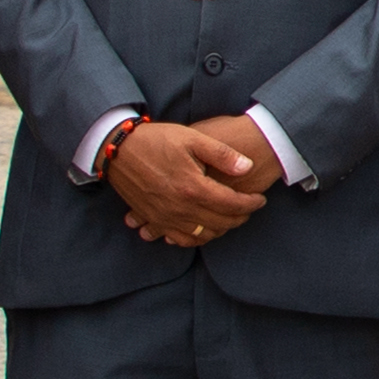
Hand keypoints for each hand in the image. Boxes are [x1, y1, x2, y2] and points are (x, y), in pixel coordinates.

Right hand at [109, 113, 276, 249]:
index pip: (232, 204)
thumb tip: (248, 166)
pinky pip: (178, 239)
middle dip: (239, 218)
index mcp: (194, 188)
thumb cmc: (157, 140)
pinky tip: (201, 229)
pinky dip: (194, 238)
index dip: (251, 204)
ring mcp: (165, 218)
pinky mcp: (153, 220)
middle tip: (248, 209)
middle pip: (220, 223)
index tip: (260, 199)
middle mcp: (180, 208)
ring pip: (201, 236)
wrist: (118, 149)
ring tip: (228, 218)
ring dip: (220, 230)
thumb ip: (222, 154)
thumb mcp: (192, 138)